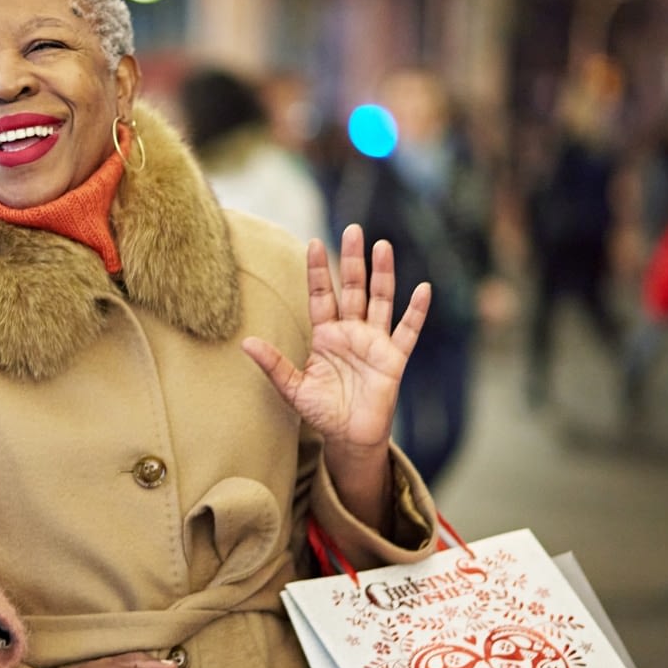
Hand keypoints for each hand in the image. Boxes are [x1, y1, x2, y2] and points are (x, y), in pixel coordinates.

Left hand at [242, 224, 430, 466]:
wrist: (349, 437)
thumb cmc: (322, 411)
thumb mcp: (293, 388)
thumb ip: (273, 364)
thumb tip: (245, 343)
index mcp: (326, 335)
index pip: (321, 295)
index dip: (318, 270)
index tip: (313, 243)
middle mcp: (351, 332)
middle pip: (353, 288)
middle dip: (352, 260)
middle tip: (354, 229)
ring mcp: (374, 342)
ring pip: (381, 300)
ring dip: (383, 274)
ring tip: (382, 246)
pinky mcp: (394, 358)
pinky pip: (407, 330)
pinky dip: (416, 311)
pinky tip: (423, 289)